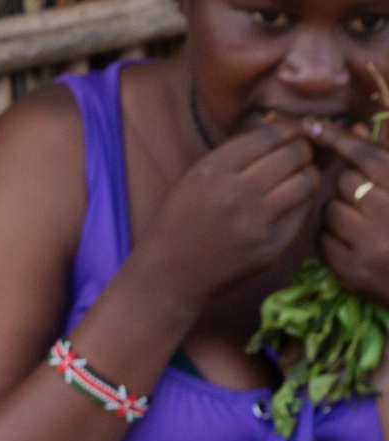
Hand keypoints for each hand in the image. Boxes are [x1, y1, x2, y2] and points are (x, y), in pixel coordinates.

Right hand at [135, 119, 319, 305]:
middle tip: (300, 153)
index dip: (288, 129)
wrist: (168, 277)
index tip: (293, 130)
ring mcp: (256, 222)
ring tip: (298, 176)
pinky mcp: (271, 245)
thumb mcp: (192, 180)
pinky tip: (288, 202)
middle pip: (292, 154)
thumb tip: (279, 128)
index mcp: (211, 172)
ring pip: (305, 180)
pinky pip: (302, 211)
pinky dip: (300, 201)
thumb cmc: (178, 224)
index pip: (268, 135)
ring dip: (307, 173)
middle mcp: (236, 194)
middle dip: (302, 149)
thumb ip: (232, 154)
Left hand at [313, 123, 388, 306]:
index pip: (371, 158)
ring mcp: (371, 245)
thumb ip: (384, 159)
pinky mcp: (352, 270)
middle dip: (350, 185)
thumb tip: (355, 130)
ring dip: (339, 211)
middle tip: (367, 199)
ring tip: (361, 222)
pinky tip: (351, 241)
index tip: (313, 125)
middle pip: (347, 182)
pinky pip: (322, 238)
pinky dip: (330, 236)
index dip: (341, 140)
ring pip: (331, 209)